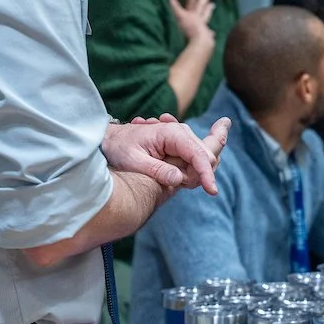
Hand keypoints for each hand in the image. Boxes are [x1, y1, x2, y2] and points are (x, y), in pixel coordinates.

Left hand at [103, 117, 231, 195]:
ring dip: (193, 174)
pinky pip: (196, 160)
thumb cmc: (119, 147)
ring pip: (203, 158)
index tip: (212, 191)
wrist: (112, 138)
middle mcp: (182, 132)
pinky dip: (191, 172)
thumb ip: (156, 170)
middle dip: (199, 176)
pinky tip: (174, 176)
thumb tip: (179, 179)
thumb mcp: (133, 160)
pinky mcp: (182, 146)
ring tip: (166, 177)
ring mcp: (183, 138)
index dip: (206, 174)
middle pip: (206, 157)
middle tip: (177, 187)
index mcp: (172, 133)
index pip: (199, 155)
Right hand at [169, 0, 214, 45]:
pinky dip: (210, 32)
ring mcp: (203, 27)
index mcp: (191, 14)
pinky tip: (213, 32)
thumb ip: (173, 6)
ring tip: (213, 5)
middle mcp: (198, 19)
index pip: (192, 0)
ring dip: (209, 10)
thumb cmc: (188, 30)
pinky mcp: (206, 36)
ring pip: (206, 16)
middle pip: (202, 6)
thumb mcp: (178, 17)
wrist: (199, 42)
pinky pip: (209, 33)